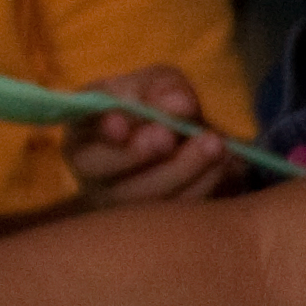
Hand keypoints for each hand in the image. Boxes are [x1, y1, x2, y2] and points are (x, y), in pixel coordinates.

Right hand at [59, 67, 241, 205]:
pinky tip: (224, 163)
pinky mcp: (154, 222)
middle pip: (101, 171)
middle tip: (167, 136)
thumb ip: (164, 88)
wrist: (189, 137)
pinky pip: (174, 213)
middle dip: (136, 153)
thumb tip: (179, 104)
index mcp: (83, 132)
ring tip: (213, 144)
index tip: (121, 125)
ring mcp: (119, 201)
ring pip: (141, 197)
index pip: (80, 133)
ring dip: (180, 170)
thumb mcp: (159, 83)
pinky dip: (202, 186)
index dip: (99, 132)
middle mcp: (92, 171)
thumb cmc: (159, 102)